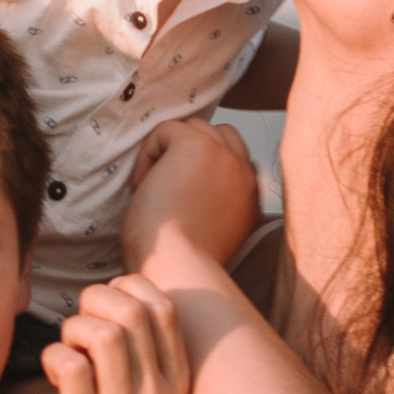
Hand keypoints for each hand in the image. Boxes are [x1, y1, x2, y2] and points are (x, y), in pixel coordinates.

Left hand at [44, 274, 191, 393]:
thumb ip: (149, 364)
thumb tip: (122, 310)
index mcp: (179, 383)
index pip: (164, 307)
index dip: (128, 290)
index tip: (105, 307)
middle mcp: (157, 392)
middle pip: (130, 310)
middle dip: (94, 302)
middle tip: (78, 328)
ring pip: (100, 332)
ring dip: (72, 329)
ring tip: (67, 353)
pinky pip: (68, 363)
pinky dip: (53, 356)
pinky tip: (53, 375)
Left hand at [122, 118, 262, 278]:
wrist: (178, 268)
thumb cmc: (178, 262)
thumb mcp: (209, 231)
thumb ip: (213, 203)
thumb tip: (187, 179)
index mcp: (250, 197)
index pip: (233, 158)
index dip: (202, 166)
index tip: (179, 197)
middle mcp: (244, 174)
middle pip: (218, 134)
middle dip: (189, 151)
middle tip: (165, 190)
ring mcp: (224, 156)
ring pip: (193, 126)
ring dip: (168, 151)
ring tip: (152, 189)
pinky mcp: (196, 145)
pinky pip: (166, 129)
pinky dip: (148, 153)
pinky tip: (143, 187)